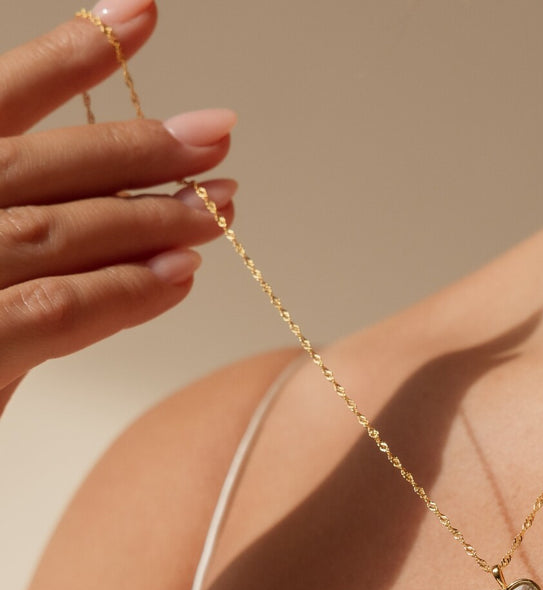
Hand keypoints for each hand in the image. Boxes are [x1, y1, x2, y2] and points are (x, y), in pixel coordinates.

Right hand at [0, 0, 237, 415]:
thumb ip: (24, 221)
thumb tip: (128, 215)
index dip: (69, 52)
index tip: (142, 11)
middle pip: (37, 163)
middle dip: (135, 145)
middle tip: (218, 135)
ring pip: (57, 231)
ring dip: (149, 217)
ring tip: (223, 206)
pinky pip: (56, 311)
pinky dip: (125, 292)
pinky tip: (183, 277)